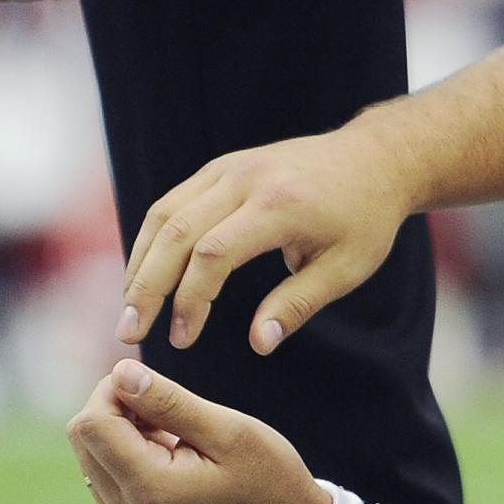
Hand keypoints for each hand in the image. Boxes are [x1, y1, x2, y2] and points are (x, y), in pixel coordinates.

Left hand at [70, 360, 334, 503]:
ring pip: (90, 458)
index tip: (153, 385)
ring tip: (173, 434)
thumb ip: (169, 401)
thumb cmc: (267, 478)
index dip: (114, 391)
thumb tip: (120, 372)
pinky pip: (105, 480)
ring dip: (121, 433)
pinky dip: (127, 457)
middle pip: (84, 440)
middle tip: (166, 407)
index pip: (91, 424)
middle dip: (115, 409)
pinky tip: (167, 456)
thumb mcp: (228, 430)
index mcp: (150, 490)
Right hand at [119, 125, 410, 354]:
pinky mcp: (221, 167)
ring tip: (130, 310)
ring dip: (140, 262)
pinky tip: (146, 276)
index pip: (214, 253)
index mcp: (280, 205)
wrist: (374, 159)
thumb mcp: (346, 268)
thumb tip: (258, 345)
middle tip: (129, 332)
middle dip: (146, 286)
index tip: (183, 339)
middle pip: (176, 232)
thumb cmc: (364, 219)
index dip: (191, 299)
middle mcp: (246, 179)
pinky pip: (173, 202)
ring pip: (164, 213)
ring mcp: (229, 167)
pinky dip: (153, 240)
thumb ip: (297, 304)